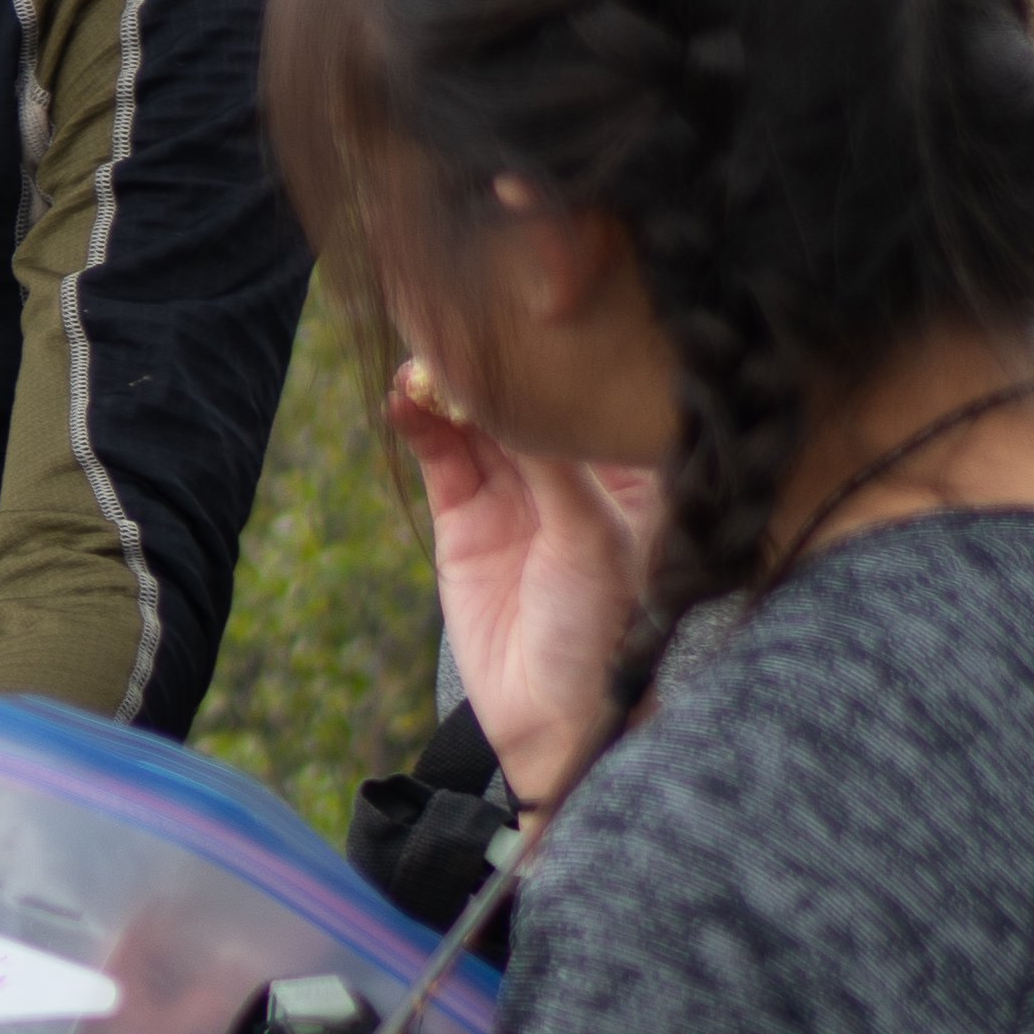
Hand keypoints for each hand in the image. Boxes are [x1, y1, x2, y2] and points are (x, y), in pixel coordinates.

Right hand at [387, 360, 646, 800]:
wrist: (555, 721)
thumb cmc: (604, 632)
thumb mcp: (592, 542)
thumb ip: (552, 469)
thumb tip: (512, 394)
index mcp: (626, 471)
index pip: (587, 395)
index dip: (556, 355)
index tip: (521, 312)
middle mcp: (573, 471)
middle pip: (526, 399)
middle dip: (492, 363)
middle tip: (456, 321)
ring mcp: (516, 492)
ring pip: (476, 418)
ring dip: (448, 385)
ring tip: (422, 358)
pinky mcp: (465, 518)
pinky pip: (440, 456)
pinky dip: (421, 424)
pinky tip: (407, 397)